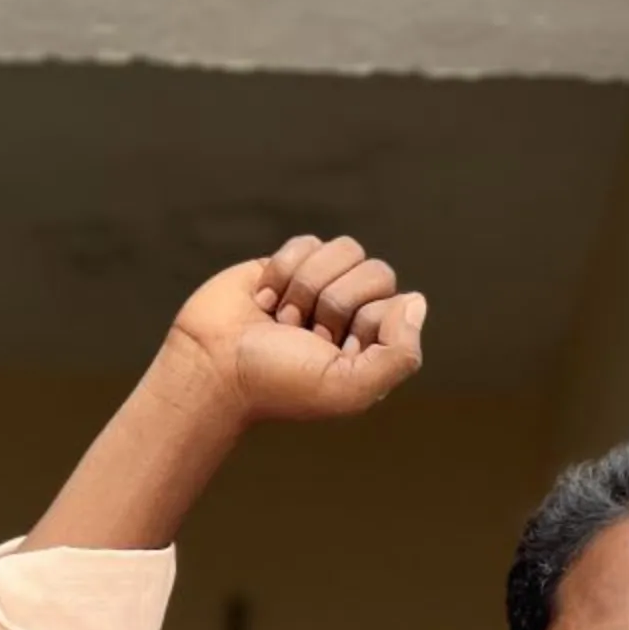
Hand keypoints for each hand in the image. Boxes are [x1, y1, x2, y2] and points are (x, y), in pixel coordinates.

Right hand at [161, 235, 426, 426]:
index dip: (364, 321)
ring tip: (282, 318)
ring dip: (307, 285)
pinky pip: (308, 242)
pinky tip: (264, 300)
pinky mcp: (289, 265)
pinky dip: (283, 269)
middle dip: (334, 302)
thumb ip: (399, 354)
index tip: (331, 348)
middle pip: (376, 271)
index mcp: (373, 348)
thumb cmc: (277, 383)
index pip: (398, 304)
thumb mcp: (349, 387)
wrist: (211, 365)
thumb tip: (417, 300)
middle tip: (304, 334)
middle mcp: (353, 317)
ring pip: (345, 249)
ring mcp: (322, 288)